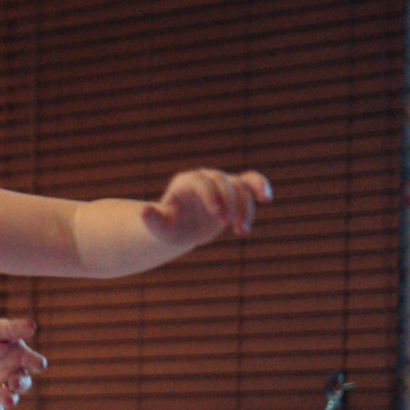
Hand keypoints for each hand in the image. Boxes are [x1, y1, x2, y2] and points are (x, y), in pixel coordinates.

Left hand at [0, 316, 46, 409]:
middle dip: (20, 383)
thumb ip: (14, 328)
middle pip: (23, 383)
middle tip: (14, 382)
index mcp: (21, 357)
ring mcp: (3, 387)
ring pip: (11, 397)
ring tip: (8, 400)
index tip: (38, 363)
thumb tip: (33, 327)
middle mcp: (15, 374)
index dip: (36, 362)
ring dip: (11, 399)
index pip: (34, 361)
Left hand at [142, 168, 271, 247]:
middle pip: (223, 181)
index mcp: (185, 183)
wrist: (182, 229)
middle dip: (229, 203)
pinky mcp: (234, 192)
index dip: (210, 195)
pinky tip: (267, 199)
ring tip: (241, 231)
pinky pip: (250, 183)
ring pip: (240, 185)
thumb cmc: (168, 228)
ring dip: (246, 207)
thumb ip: (152, 219)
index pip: (201, 182)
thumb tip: (143, 212)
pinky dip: (260, 188)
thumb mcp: (159, 228)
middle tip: (228, 227)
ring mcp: (220, 184)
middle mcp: (204, 179)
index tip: (216, 215)